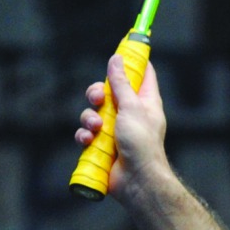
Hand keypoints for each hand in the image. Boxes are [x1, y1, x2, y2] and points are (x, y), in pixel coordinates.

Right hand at [76, 56, 168, 197]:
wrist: (136, 181)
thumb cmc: (142, 144)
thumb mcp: (132, 108)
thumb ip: (121, 83)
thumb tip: (117, 58)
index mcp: (145, 101)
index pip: (141, 73)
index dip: (131, 61)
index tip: (121, 49)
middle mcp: (130, 112)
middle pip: (109, 91)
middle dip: (98, 93)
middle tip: (98, 98)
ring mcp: (115, 129)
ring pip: (92, 112)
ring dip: (89, 118)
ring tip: (96, 128)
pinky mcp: (102, 145)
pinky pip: (86, 133)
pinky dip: (84, 135)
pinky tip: (88, 141)